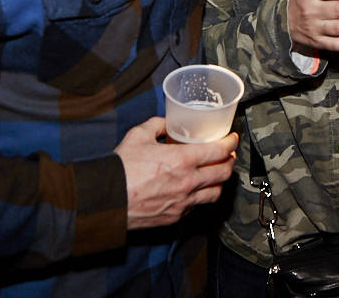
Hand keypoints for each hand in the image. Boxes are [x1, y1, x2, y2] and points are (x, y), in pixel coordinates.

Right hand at [116, 118, 236, 229]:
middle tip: (229, 155)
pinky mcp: (175, 216)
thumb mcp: (139, 135)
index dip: (230, 143)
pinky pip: (197, 206)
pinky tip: (197, 189)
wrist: (106, 200)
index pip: (218, 151)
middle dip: (230, 162)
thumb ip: (157, 125)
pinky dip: (201, 196)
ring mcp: (183, 202)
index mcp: (182, 160)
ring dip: (220, 182)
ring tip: (218, 173)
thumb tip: (167, 122)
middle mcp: (188, 182)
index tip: (232, 139)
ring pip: (215, 193)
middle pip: (223, 173)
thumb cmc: (121, 168)